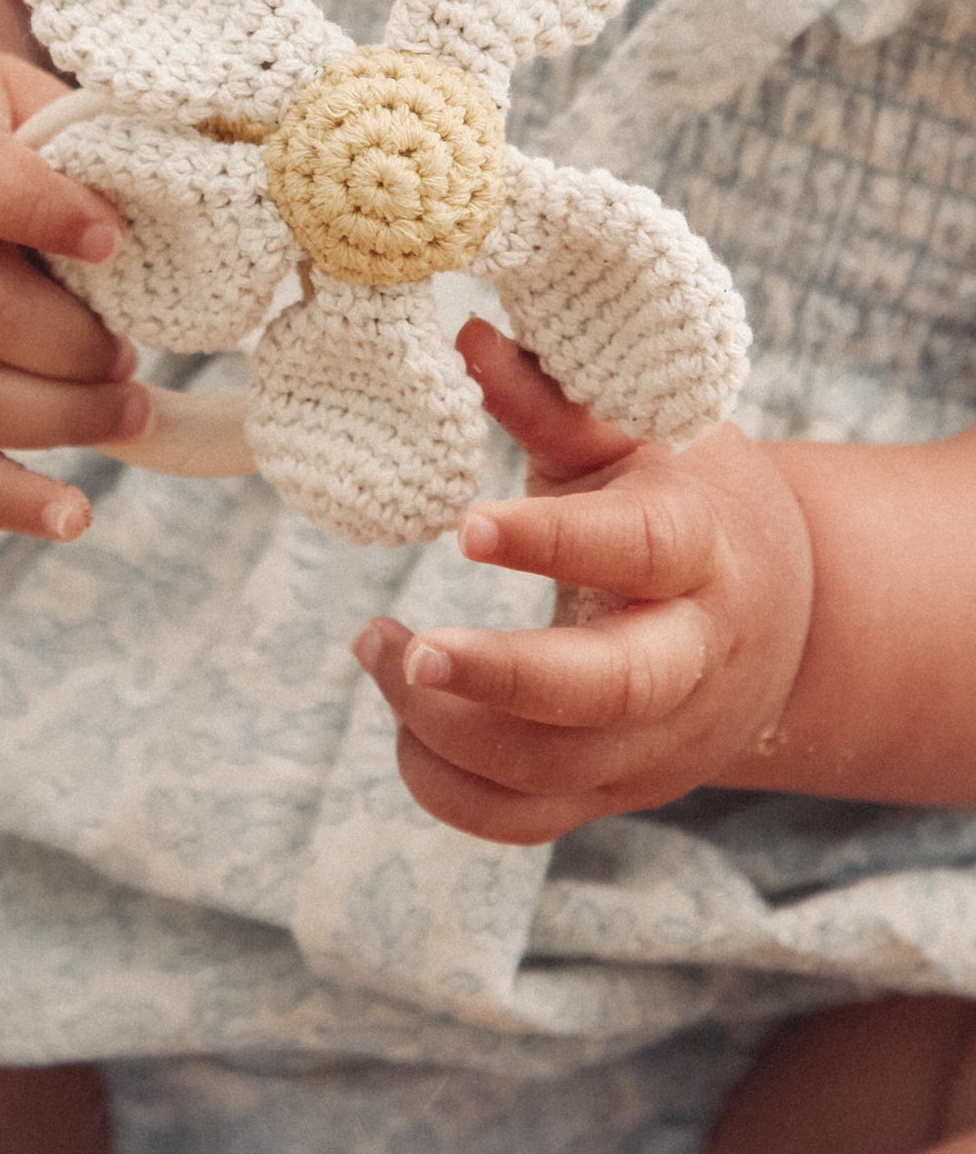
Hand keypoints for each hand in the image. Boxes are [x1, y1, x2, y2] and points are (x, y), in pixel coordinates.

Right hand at [0, 45, 148, 536]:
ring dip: (53, 417)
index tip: (116, 239)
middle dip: (66, 343)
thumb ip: (81, 149)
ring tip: (129, 406)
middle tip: (132, 353)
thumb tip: (178, 220)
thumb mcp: (13, 100)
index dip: (38, 209)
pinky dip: (2, 499)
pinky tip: (73, 514)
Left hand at [352, 319, 813, 843]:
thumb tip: (462, 333)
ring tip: (375, 647)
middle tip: (404, 650)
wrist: (779, 616)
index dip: (553, 540)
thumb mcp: (637, 440)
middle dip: (502, 677)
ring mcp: (655, 740)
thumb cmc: (685, 503)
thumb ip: (551, 398)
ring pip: (548, 768)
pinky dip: (444, 786)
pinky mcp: (614, 791)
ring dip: (441, 724)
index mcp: (700, 549)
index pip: (637, 549)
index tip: (463, 526)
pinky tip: (403, 719)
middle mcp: (689, 658)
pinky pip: (520, 821)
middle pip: (611, 691)